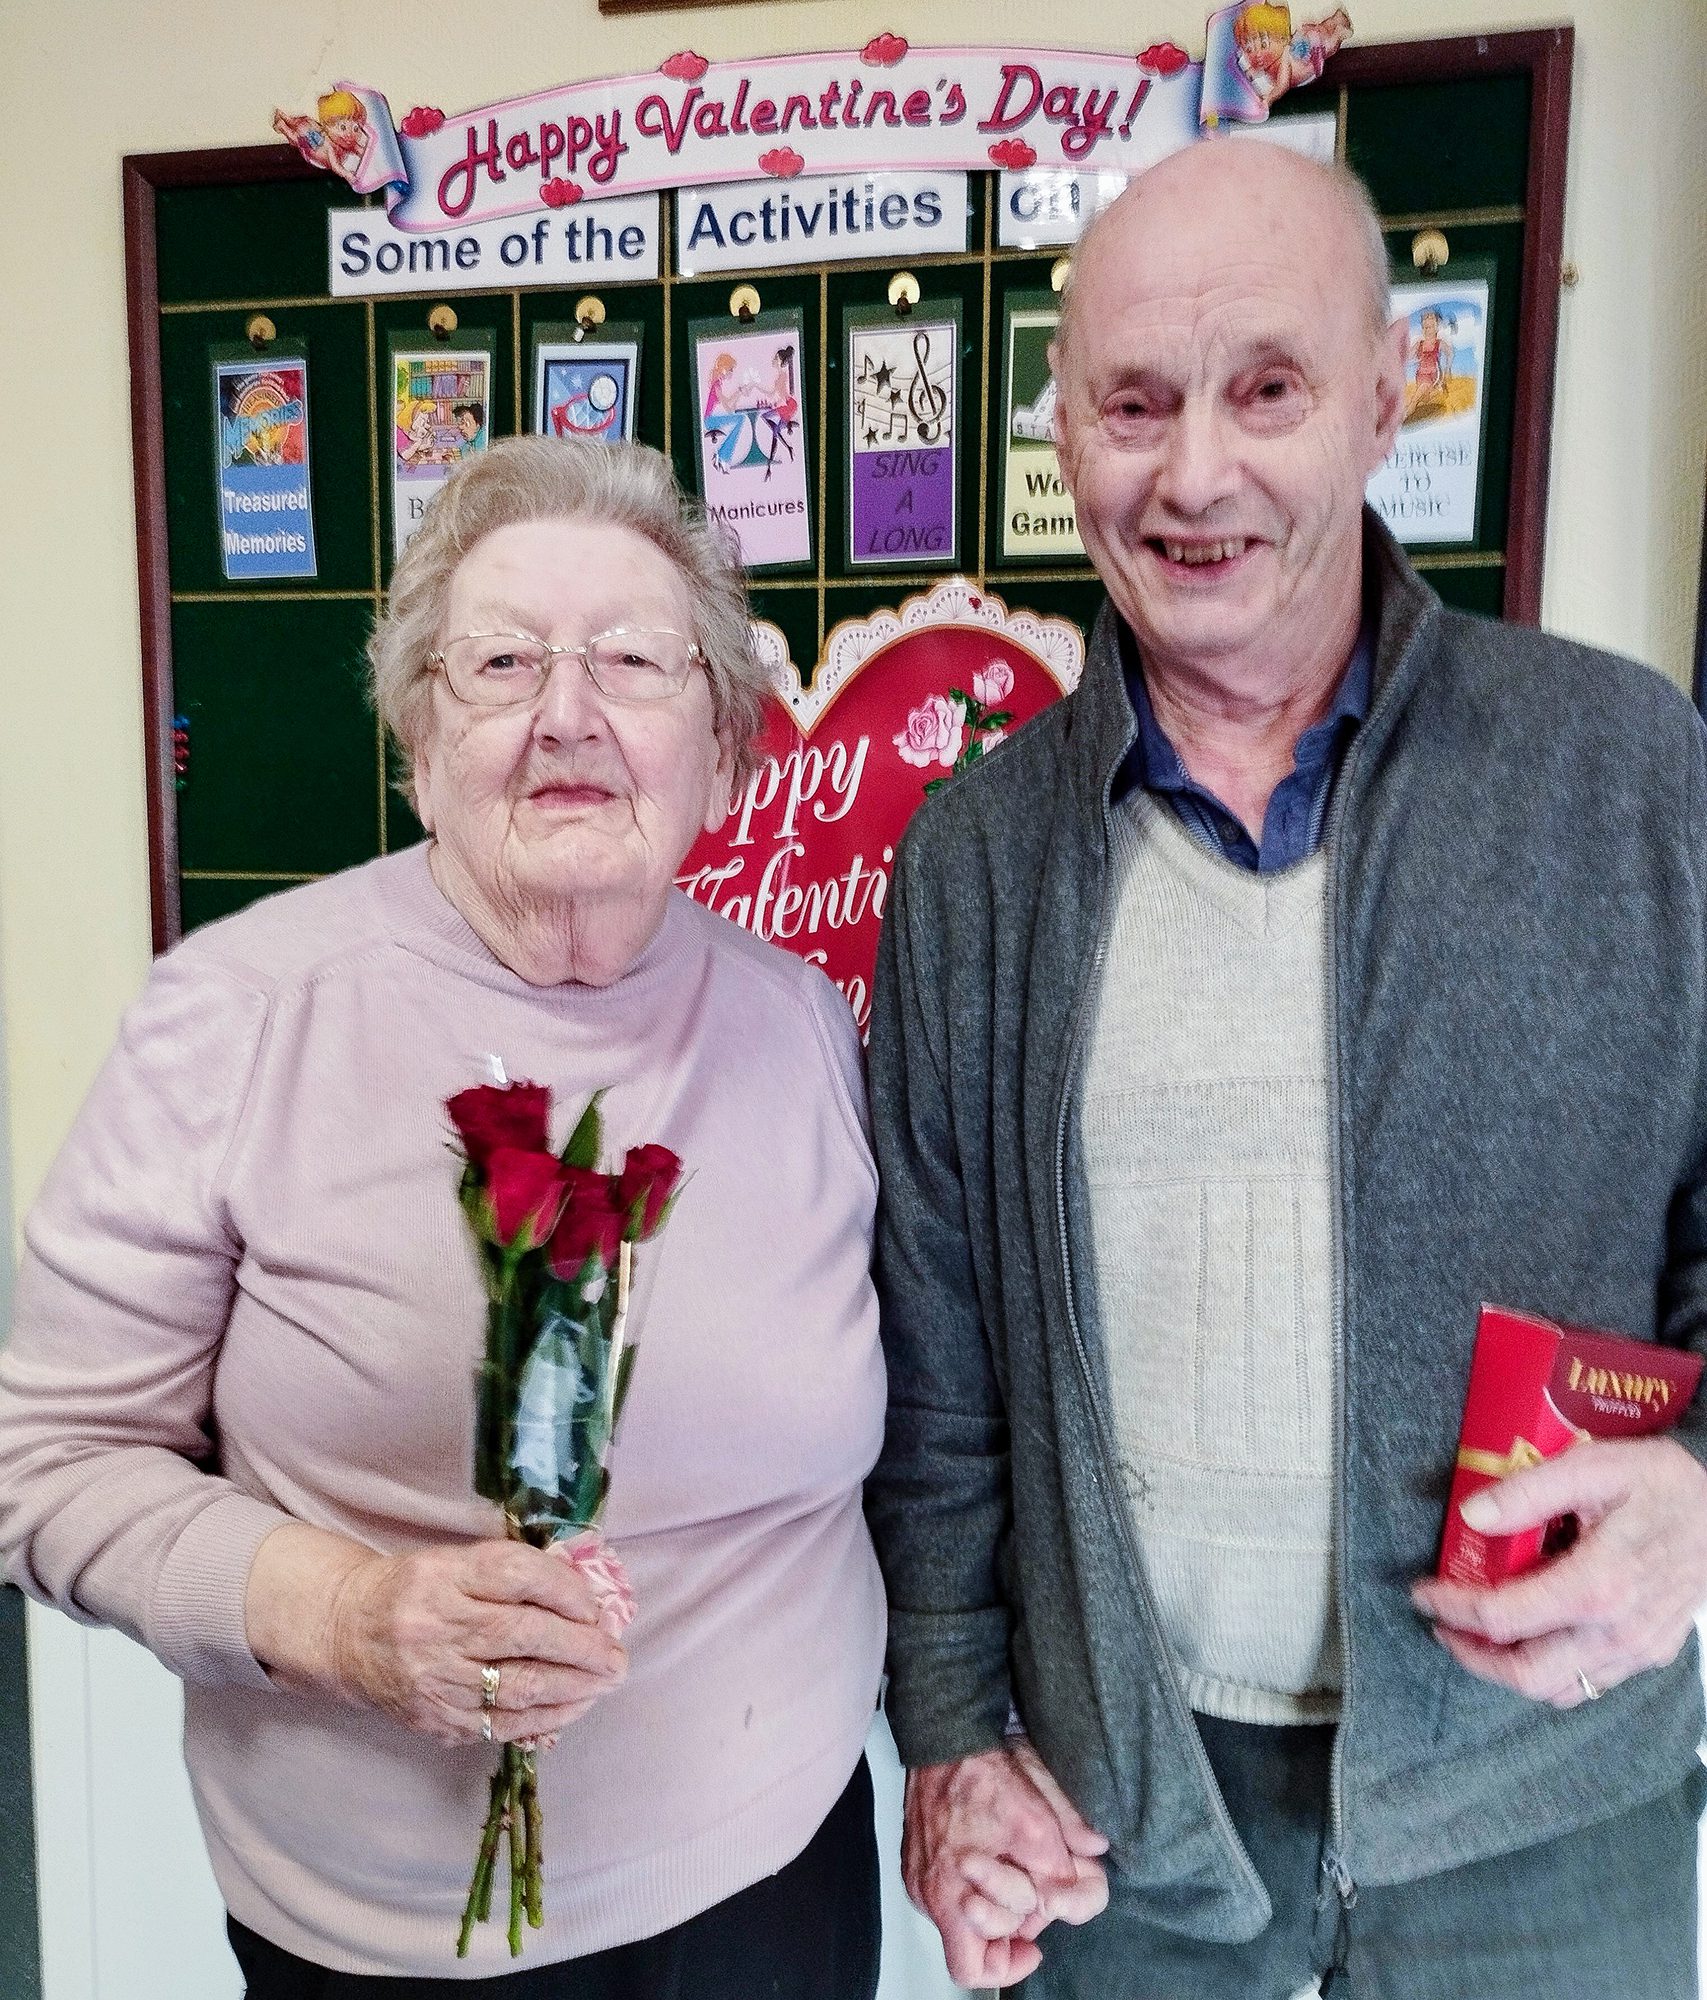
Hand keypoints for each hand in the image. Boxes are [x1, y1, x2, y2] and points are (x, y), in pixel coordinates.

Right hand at [248, 1525, 627, 1743]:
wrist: (347, 1630)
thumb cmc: (418, 1589)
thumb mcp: (455, 1561)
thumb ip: (511, 1574)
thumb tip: (584, 1597)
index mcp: (445, 1574)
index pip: (516, 1575)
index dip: (565, 1590)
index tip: (595, 1606)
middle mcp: (438, 1623)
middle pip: (523, 1634)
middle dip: (582, 1647)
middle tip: (617, 1656)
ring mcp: (435, 1675)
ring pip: (517, 1686)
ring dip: (573, 1688)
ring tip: (605, 1682)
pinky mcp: (434, 1716)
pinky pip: (499, 1723)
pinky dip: (544, 1718)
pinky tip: (572, 1707)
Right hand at [903, 1741, 1108, 1985]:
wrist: (945, 1736)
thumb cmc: (980, 1776)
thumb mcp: (1035, 1823)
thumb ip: (1059, 1868)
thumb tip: (1080, 1892)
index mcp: (949, 1894)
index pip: (971, 1969)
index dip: (1006, 1967)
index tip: (1031, 1944)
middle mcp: (928, 1892)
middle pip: (971, 1943)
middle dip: (1007, 1926)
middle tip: (1030, 1898)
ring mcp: (918, 1875)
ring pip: (960, 1916)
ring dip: (992, 1903)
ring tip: (1012, 1869)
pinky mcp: (916, 1857)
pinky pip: (947, 1891)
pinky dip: (975, 1884)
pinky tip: (992, 1854)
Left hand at [1411, 1437, 1706, 1705]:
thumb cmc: (1663, 1484)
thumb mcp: (1594, 1467)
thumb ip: (1529, 1491)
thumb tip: (1472, 1516)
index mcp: (1597, 1586)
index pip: (1504, 1619)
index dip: (1452, 1607)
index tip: (1423, 1592)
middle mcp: (1617, 1632)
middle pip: (1526, 1674)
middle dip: (1472, 1655)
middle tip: (1442, 1623)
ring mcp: (1637, 1650)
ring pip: (1558, 1690)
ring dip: (1506, 1671)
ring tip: (1476, 1635)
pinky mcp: (1649, 1654)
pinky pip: (1589, 1684)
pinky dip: (1547, 1674)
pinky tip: (1529, 1638)